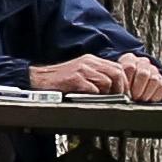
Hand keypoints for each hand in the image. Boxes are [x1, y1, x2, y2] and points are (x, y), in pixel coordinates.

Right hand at [24, 52, 160, 100]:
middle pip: (117, 73)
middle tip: (120, 100)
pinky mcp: (74, 78)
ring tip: (105, 100)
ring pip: (108, 80)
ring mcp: (81, 69)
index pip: (118, 68)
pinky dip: (95, 96)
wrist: (36, 80)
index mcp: (91, 60)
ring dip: (109, 93)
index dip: (125, 82)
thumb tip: (115, 90)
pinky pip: (93, 88)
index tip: (125, 94)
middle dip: (122, 88)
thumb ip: (96, 77)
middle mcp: (88, 62)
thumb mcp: (81, 74)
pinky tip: (90, 99)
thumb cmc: (58, 81)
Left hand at [115, 52, 161, 103]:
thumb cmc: (121, 83)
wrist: (132, 85)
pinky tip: (147, 98)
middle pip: (143, 74)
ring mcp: (154, 70)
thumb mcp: (115, 79)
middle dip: (137, 89)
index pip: (130, 67)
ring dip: (145, 93)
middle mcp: (143, 62)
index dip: (127, 82)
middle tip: (132, 97)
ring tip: (139, 99)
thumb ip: (116, 82)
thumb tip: (117, 93)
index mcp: (129, 59)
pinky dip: (154, 96)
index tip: (123, 91)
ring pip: (154, 80)